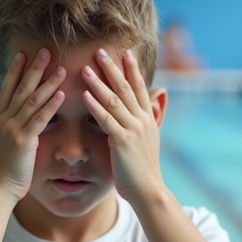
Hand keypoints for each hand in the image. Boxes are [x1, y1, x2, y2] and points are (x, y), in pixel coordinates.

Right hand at [0, 48, 66, 201]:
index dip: (15, 70)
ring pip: (32, 100)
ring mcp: (13, 129)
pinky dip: (51, 105)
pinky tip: (62, 94)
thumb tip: (6, 120)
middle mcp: (4, 120)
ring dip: (48, 82)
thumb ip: (5, 129)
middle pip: (20, 88)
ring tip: (62, 68)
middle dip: (34, 68)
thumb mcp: (0, 144)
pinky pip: (40, 119)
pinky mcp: (23, 141)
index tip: (23, 53)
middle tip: (46, 50)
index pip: (6, 88)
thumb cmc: (0, 171)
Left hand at [81, 48, 165, 203]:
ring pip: (115, 100)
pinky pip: (106, 119)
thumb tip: (158, 99)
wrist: (149, 191)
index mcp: (148, 119)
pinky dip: (95, 105)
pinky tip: (84, 95)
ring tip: (86, 67)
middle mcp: (142, 120)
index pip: (140, 88)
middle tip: (100, 50)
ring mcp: (133, 129)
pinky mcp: (123, 141)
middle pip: (127, 88)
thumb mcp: (150, 141)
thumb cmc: (145, 170)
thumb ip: (149, 119)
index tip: (125, 52)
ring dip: (99, 82)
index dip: (132, 69)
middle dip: (113, 68)